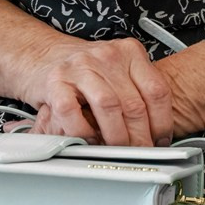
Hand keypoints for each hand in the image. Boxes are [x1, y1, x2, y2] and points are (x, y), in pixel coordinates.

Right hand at [19, 32, 178, 145]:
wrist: (42, 55)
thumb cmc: (85, 69)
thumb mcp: (117, 70)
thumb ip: (138, 91)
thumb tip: (158, 132)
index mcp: (129, 52)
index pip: (157, 90)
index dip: (163, 122)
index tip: (161, 140)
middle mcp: (107, 56)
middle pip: (134, 103)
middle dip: (141, 137)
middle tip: (141, 153)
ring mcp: (80, 67)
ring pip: (108, 107)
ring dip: (116, 137)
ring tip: (118, 151)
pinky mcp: (55, 82)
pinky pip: (73, 112)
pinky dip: (83, 132)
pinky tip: (89, 140)